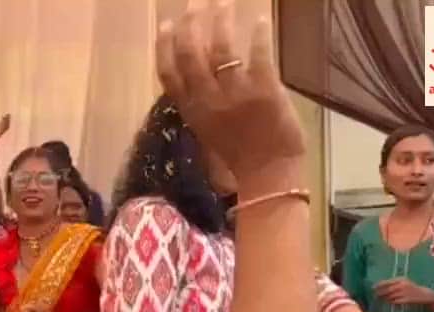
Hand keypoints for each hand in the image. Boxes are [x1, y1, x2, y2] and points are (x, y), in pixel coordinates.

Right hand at [156, 0, 304, 186]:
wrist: (268, 172)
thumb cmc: (239, 153)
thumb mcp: (208, 128)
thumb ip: (202, 99)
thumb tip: (201, 64)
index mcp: (192, 110)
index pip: (168, 73)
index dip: (165, 46)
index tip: (168, 24)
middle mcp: (208, 100)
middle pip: (191, 54)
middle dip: (191, 24)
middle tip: (195, 3)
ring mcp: (235, 94)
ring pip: (221, 49)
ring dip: (220, 21)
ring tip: (222, 2)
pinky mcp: (264, 90)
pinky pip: (258, 54)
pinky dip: (258, 34)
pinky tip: (259, 18)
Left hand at [373, 278, 433, 306]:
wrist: (423, 294)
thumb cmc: (410, 287)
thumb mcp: (403, 282)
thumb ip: (392, 283)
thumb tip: (378, 286)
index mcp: (401, 279)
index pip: (386, 282)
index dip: (378, 285)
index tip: (372, 288)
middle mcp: (402, 285)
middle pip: (387, 290)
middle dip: (380, 293)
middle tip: (376, 295)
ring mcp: (405, 292)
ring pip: (390, 296)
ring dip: (385, 298)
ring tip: (384, 298)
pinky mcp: (406, 299)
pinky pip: (394, 301)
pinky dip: (391, 301)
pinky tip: (391, 301)